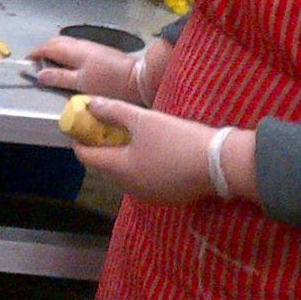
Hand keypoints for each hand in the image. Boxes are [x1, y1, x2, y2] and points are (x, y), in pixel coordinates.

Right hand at [31, 34, 155, 100]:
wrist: (138, 78)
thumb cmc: (110, 82)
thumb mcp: (81, 84)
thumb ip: (59, 78)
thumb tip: (40, 74)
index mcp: (74, 51)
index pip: (48, 47)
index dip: (35, 53)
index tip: (27, 61)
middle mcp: (81, 44)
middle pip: (56, 42)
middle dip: (44, 49)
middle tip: (36, 62)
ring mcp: (91, 46)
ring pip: (67, 43)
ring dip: (55, 50)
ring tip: (51, 63)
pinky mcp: (99, 51)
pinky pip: (76, 47)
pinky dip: (66, 53)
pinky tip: (69, 64)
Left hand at [67, 99, 244, 206]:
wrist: (221, 164)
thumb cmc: (178, 140)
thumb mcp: (143, 119)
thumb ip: (113, 111)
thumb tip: (90, 104)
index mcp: (119, 169)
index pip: (86, 156)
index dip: (79, 139)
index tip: (80, 124)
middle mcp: (129, 187)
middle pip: (104, 165)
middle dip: (101, 145)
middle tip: (105, 125)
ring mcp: (149, 194)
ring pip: (124, 173)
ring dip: (120, 155)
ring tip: (128, 134)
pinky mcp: (167, 196)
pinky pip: (143, 178)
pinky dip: (139, 164)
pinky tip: (150, 149)